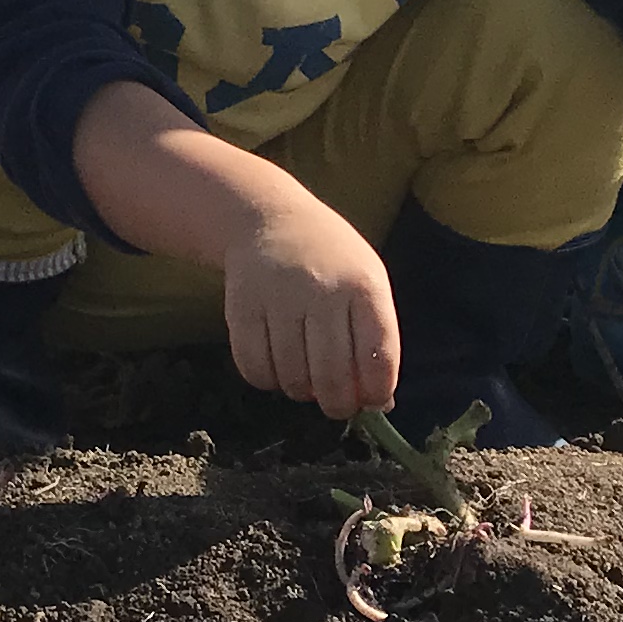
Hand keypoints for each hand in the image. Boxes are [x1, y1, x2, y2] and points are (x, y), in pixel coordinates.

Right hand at [219, 190, 397, 420]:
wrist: (269, 217)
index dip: (377, 392)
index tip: (372, 400)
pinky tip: (276, 367)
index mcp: (363, 285)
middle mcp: (322, 289)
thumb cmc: (330, 260)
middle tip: (336, 404)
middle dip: (338, 405)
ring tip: (305, 379)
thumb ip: (376, 339)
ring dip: (302, 392)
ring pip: (293, 378)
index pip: (378, 357)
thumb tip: (381, 405)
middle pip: (333, 376)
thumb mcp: (366, 283)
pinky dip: (267, 381)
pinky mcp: (241, 306)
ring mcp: (278, 297)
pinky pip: (254, 368)